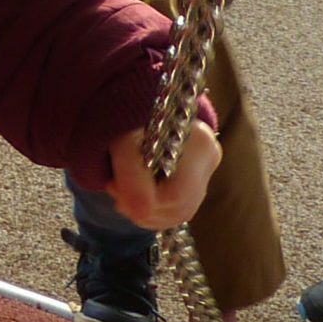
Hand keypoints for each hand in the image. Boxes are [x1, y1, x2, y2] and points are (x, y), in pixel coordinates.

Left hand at [103, 121, 219, 231]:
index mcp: (200, 143)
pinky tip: (134, 199)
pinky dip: (154, 212)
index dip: (143, 202)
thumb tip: (140, 213)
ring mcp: (207, 171)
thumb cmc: (128, 121)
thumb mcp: (122, 145)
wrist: (135, 108)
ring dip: (146, 213)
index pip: (176, 194)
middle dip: (143, 209)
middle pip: (181, 207)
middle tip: (114, 190)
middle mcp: (210, 158)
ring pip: (181, 213)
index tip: (113, 186)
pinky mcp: (198, 181)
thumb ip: (131, 179)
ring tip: (121, 194)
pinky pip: (180, 211)